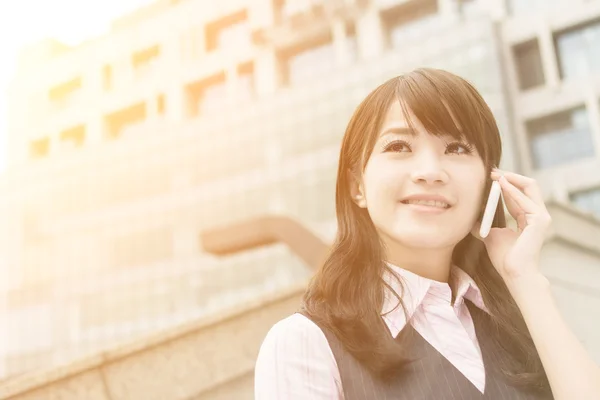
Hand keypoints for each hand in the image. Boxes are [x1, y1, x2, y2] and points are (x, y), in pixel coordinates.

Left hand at [472, 169, 552, 287]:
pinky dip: (512, 191)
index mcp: (528, 218)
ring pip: (530, 187)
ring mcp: (541, 217)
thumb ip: (484, 222)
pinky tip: (500, 185)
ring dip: (511, 179)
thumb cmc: (504, 257)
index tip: (489, 175)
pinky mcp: (540, 220)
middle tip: (491, 170)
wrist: (513, 272)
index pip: (518, 194)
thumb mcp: (490, 234)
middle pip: (527, 186)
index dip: (504, 183)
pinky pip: (526, 199)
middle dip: (509, 176)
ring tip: (494, 174)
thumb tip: (468, 214)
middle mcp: (537, 215)